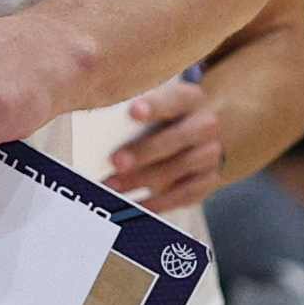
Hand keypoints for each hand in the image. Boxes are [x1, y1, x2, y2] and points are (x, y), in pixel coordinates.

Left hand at [104, 77, 225, 212]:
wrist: (191, 141)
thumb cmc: (155, 122)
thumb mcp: (146, 111)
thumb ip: (128, 116)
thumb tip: (94, 128)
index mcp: (188, 98)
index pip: (174, 99)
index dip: (155, 106)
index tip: (133, 111)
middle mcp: (204, 124)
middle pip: (178, 137)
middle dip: (145, 151)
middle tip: (115, 162)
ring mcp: (209, 154)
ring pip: (180, 167)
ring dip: (143, 180)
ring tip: (112, 188)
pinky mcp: (208, 180)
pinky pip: (184, 194)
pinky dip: (158, 202)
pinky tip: (134, 205)